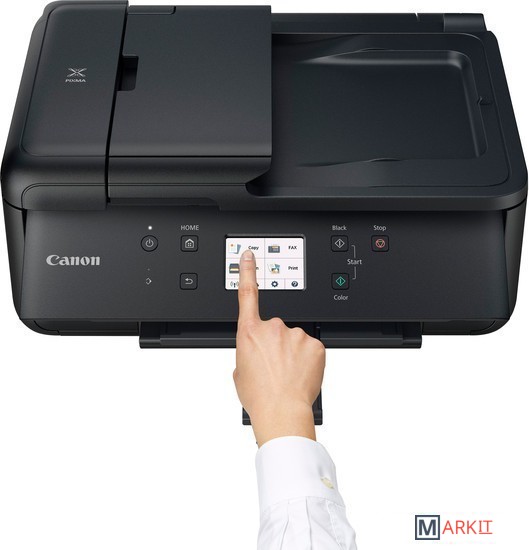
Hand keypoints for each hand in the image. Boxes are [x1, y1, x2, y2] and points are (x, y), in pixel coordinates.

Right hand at [233, 249, 324, 446]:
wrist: (282, 411)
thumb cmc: (259, 396)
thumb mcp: (240, 372)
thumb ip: (247, 353)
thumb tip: (256, 352)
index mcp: (250, 332)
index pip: (247, 293)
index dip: (247, 271)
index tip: (249, 255)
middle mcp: (273, 327)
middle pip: (276, 328)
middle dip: (276, 343)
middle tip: (275, 366)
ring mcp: (296, 334)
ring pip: (295, 339)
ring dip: (292, 352)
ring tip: (287, 374)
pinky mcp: (315, 343)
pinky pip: (310, 347)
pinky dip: (307, 358)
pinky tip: (301, 373)